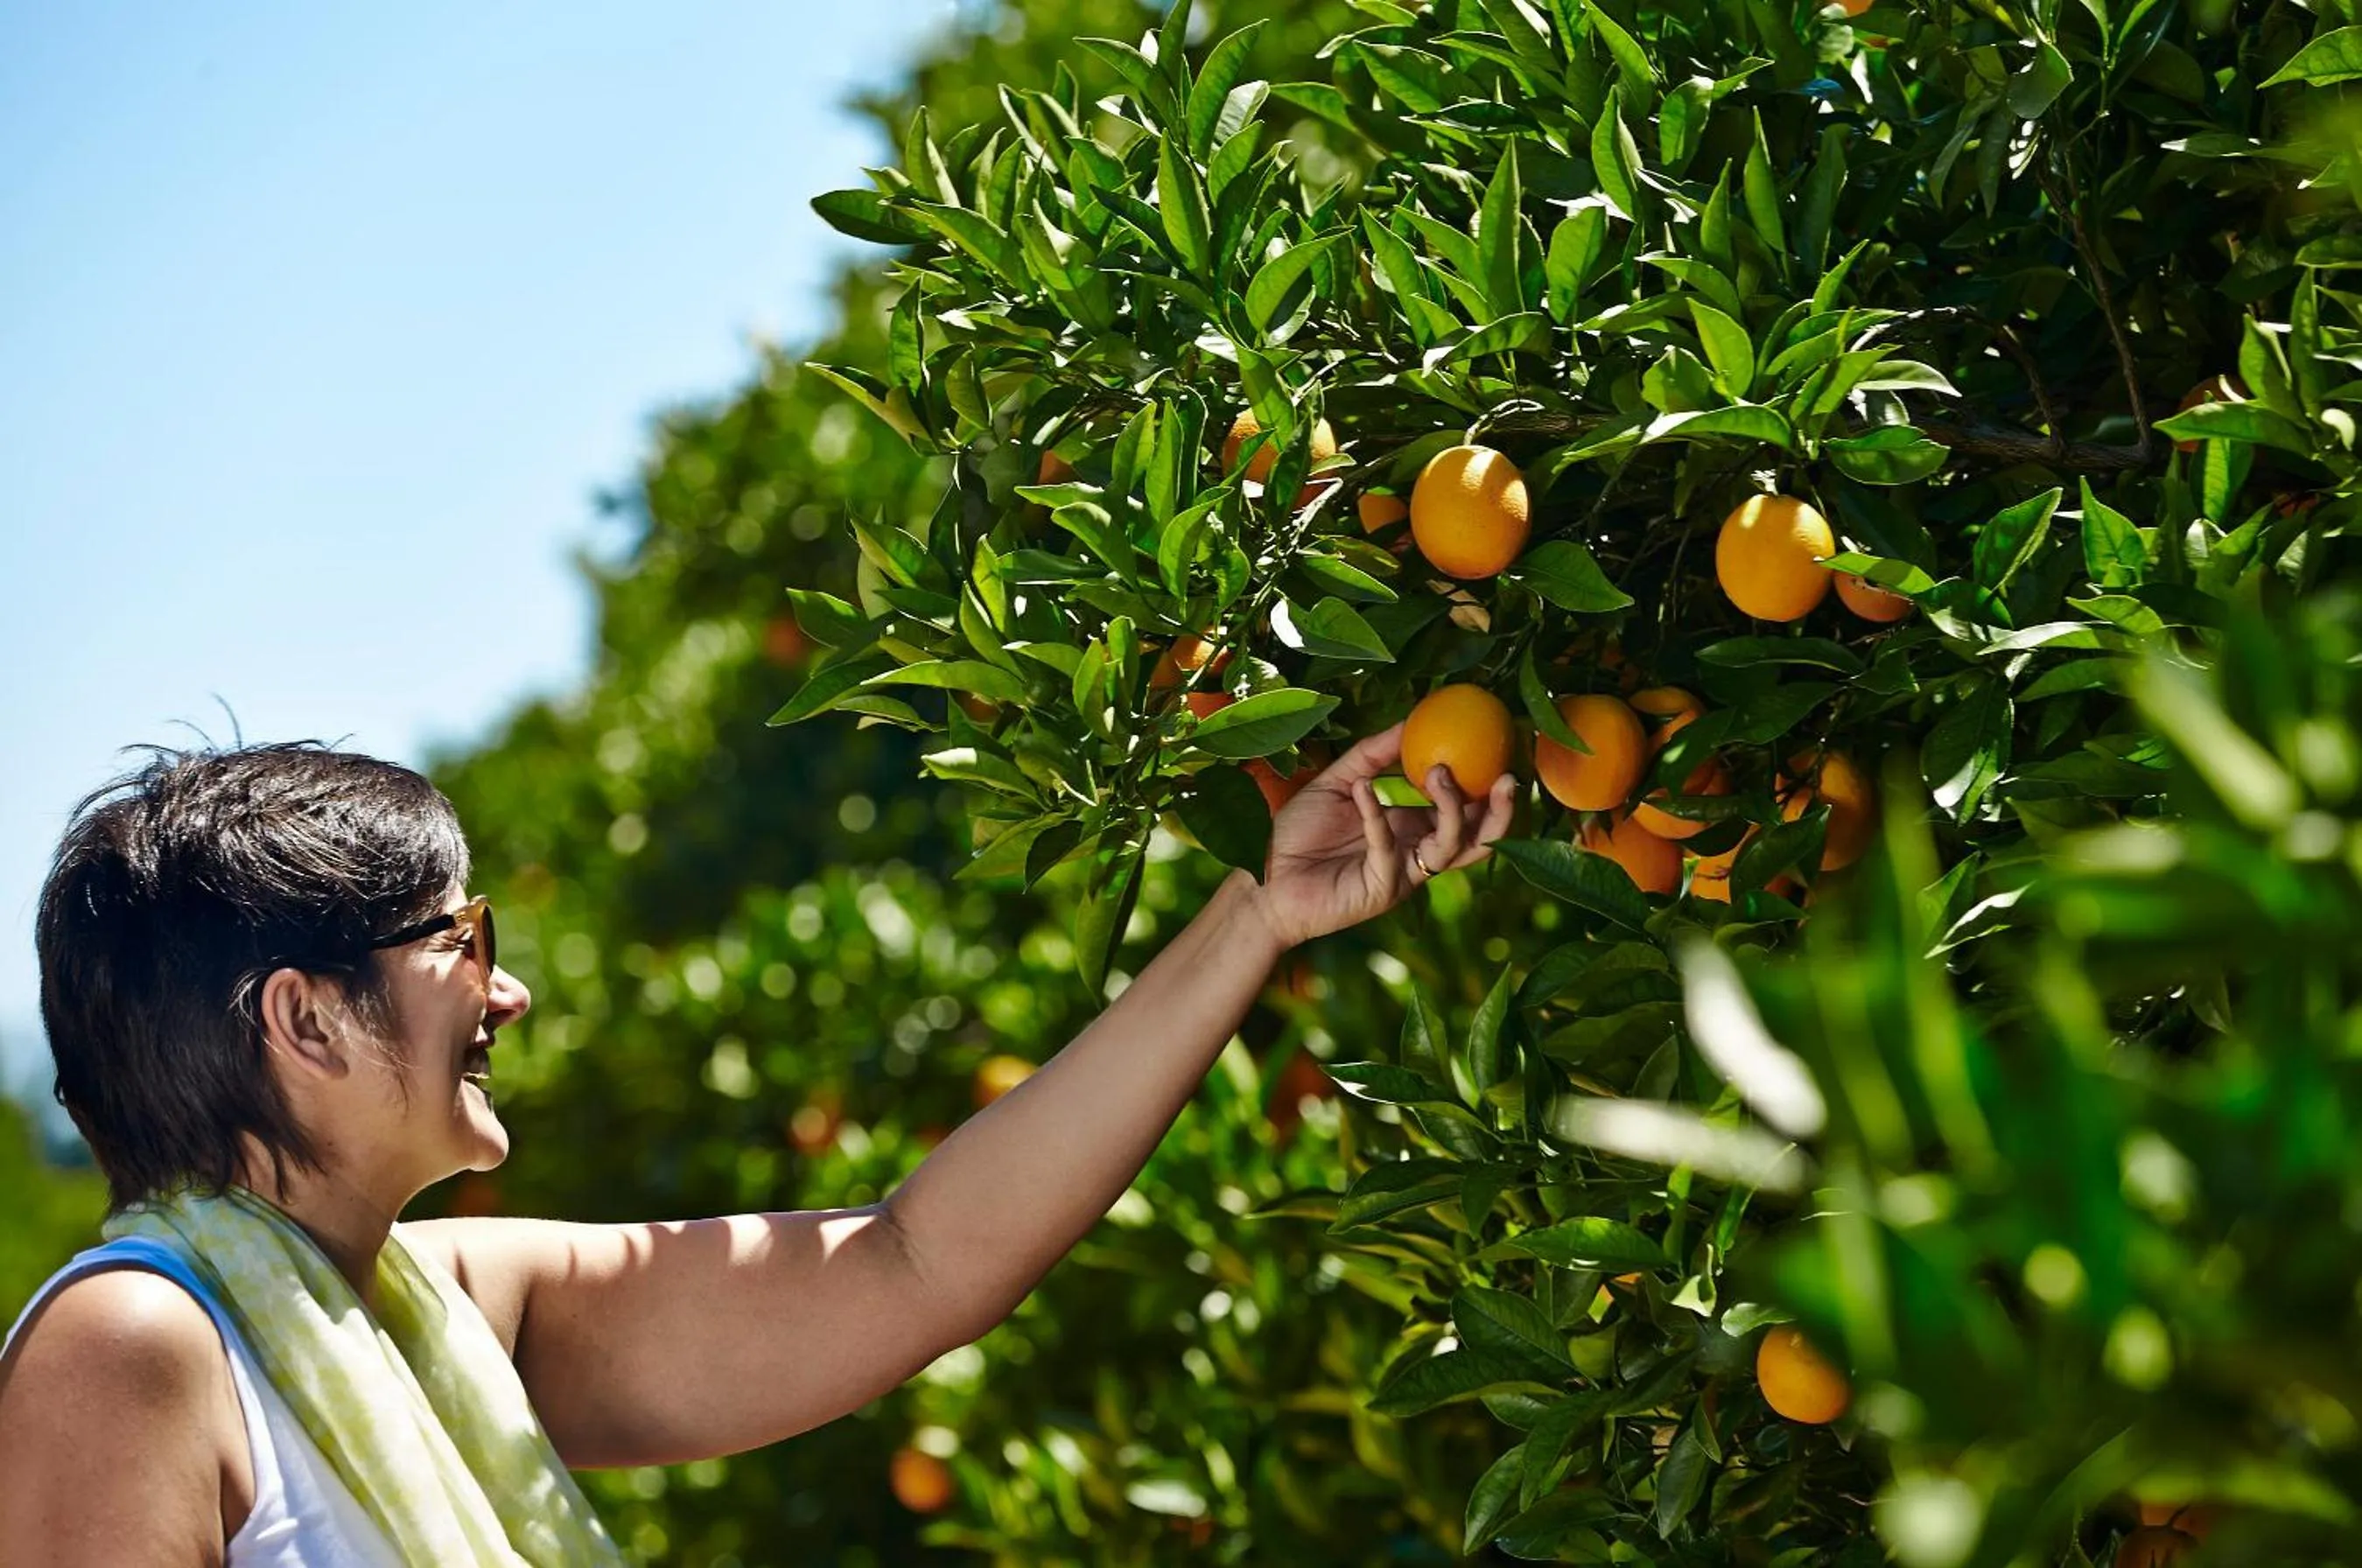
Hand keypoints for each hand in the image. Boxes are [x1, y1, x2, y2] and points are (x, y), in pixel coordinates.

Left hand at [1248, 723, 1517, 949]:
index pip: (1465, 812)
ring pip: (1449, 848)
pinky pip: (1388, 850)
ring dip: (1452, 809)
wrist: (1262, 880)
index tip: (1502, 753)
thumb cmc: (1298, 834)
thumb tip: (1410, 719)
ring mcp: (1402, 874)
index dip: (1488, 790)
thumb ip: (1373, 753)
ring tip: (1440, 772)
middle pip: (1476, 838)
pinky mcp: (1380, 890)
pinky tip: (1363, 788)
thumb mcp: (1339, 782)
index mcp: (1413, 828)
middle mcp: (1416, 853)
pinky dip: (1376, 815)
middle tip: (1508, 776)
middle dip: (1499, 811)